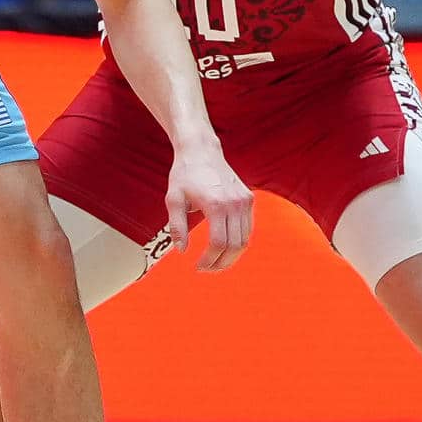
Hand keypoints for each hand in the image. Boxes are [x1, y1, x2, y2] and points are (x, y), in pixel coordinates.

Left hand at [164, 138, 252, 271]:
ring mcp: (244, 201)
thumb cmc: (184, 175)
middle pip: (235, 245)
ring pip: (245, 239)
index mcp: (215, 204)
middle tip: (208, 269)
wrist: (201, 151)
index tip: (198, 266)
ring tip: (216, 262)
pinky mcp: (248, 199)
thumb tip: (182, 250)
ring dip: (232, 255)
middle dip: (221, 262)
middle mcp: (234, 203)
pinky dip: (239, 242)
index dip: (209, 259)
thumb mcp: (173, 200)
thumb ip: (176, 227)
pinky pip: (248, 228)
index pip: (218, 243)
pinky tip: (225, 247)